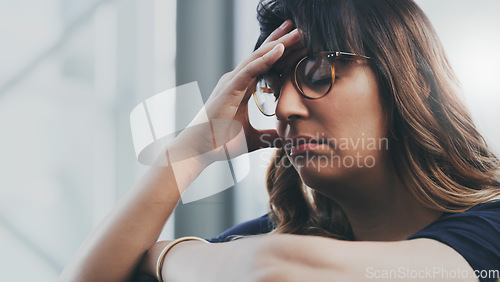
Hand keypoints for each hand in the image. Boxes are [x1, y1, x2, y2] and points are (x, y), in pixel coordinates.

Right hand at [170, 21, 301, 165]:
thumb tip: (286, 138)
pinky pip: (250, 70)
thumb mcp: (253, 138)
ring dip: (279, 44)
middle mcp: (236, 80)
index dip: (281, 53)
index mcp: (241, 88)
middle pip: (263, 55)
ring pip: (259, 57)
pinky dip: (266, 58)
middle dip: (282, 41)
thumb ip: (269, 135)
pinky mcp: (229, 89)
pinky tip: (280, 48)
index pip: (265, 65)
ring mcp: (232, 82)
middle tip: (302, 28)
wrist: (199, 150)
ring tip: (297, 31)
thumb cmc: (219, 142)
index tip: (300, 44)